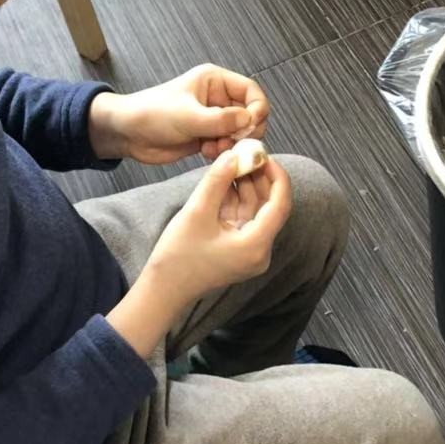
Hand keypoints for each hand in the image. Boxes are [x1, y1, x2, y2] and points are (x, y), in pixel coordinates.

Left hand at [89, 64, 270, 164]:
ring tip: (214, 149)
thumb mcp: (188, 116)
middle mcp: (217, 98)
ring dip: (233, 143)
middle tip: (232, 142)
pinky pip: (226, 145)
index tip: (251, 127)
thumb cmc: (152, 114)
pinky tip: (206, 153)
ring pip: (240, 132)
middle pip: (250, 113)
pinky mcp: (206, 136)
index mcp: (215, 81)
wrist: (127, 133)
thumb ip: (220, 120)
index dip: (257, 109)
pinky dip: (222, 151)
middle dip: (245, 130)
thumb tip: (250, 121)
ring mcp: (212, 118)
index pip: (251, 91)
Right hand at [148, 149, 291, 300]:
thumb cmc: (178, 257)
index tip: (264, 155)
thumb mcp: (197, 212)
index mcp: (256, 245)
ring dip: (246, 187)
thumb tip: (233, 156)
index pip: (280, 204)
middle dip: (259, 178)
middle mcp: (259, 251)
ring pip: (255, 211)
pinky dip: (236, 200)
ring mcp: (249, 252)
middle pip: (269, 206)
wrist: (164, 290)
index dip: (276, 176)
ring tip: (232, 162)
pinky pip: (243, 219)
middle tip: (247, 153)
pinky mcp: (238, 250)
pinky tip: (225, 181)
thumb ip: (217, 181)